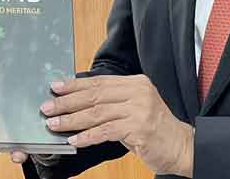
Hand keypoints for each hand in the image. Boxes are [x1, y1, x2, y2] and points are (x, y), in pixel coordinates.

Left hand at [41, 75, 193, 176]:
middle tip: (47, 108)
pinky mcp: (139, 128)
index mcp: (135, 83)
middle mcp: (138, 92)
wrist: (182, 147)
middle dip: (67, 102)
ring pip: (97, 113)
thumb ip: (111, 103)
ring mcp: (140, 109)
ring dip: (72, 120)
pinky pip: (106, 131)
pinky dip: (88, 136)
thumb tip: (76, 103)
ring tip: (55, 124)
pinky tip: (75, 141)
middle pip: (94, 95)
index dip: (74, 85)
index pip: (98, 82)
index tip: (54, 88)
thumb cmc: (154, 130)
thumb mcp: (133, 109)